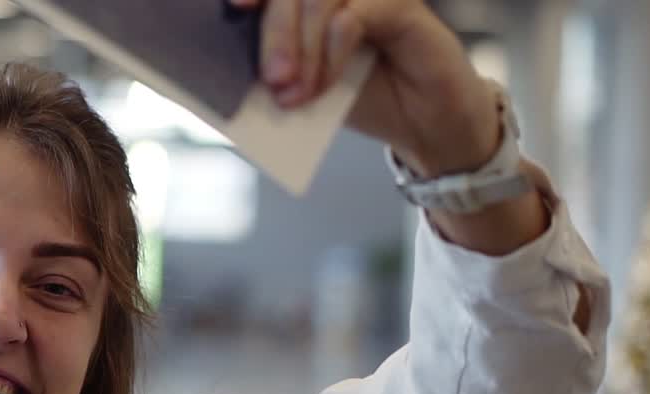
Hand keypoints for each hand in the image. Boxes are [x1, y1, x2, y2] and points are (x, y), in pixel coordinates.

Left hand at [230, 0, 499, 177]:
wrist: (423, 125)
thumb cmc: (364, 100)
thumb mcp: (308, 84)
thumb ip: (276, 67)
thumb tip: (227, 71)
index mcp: (312, 1)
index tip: (235, 8)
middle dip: (274, 34)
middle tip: (273, 80)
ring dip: (302, 48)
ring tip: (296, 94)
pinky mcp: (401, 3)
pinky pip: (351, 15)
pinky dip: (332, 52)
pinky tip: (326, 84)